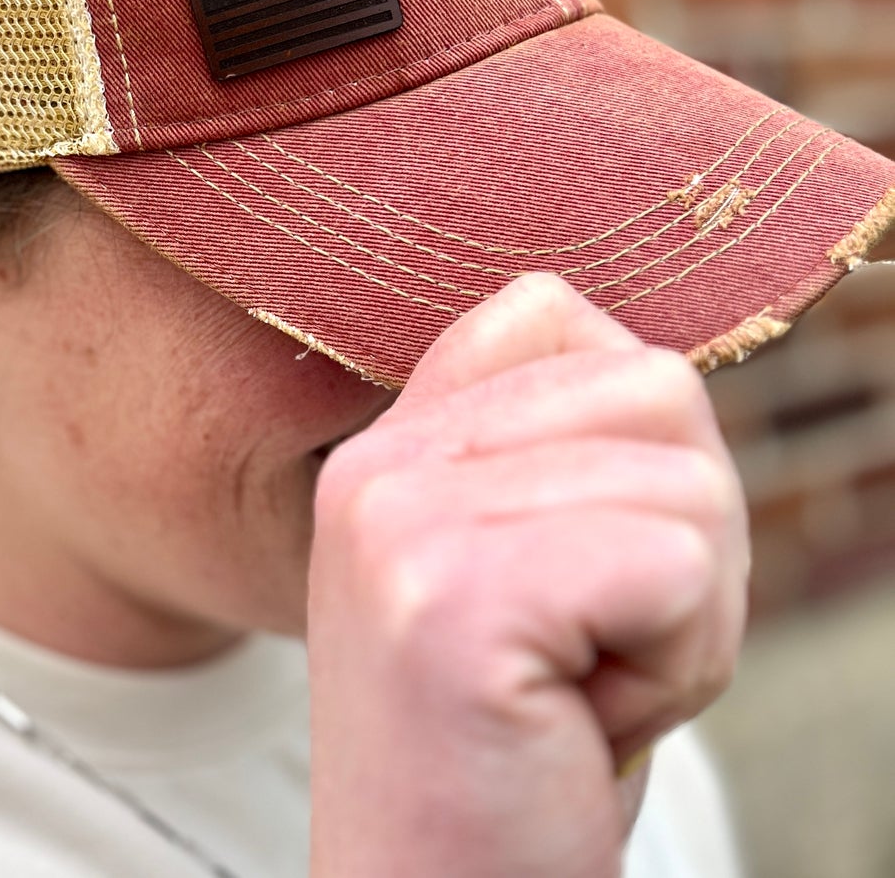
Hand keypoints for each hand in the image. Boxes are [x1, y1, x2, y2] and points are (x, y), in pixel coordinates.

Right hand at [307, 273, 748, 877]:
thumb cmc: (516, 757)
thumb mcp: (518, 572)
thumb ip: (551, 452)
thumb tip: (660, 368)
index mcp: (389, 449)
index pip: (552, 311)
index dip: (632, 435)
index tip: (584, 565)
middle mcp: (379, 466)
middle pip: (657, 385)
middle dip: (681, 535)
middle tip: (592, 649)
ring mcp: (402, 523)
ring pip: (688, 478)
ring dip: (689, 612)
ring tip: (584, 687)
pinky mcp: (452, 599)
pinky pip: (675, 565)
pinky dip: (678, 663)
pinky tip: (582, 720)